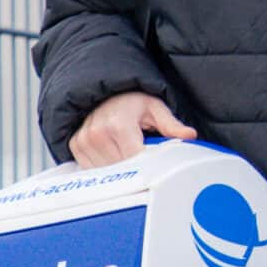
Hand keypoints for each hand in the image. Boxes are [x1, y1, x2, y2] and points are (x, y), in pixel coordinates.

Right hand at [69, 93, 195, 167]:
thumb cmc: (131, 101)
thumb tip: (190, 135)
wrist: (102, 93)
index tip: (159, 168)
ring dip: (120, 168)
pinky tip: (114, 154)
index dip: (148, 166)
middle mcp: (97, 134)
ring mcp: (84, 141)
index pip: (135, 160)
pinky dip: (106, 166)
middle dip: (136, 167)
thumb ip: (171, 124)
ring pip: (107, 173)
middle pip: (122, 169)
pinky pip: (94, 169)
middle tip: (145, 157)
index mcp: (118, 125)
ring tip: (128, 151)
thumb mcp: (154, 107)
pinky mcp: (76, 147)